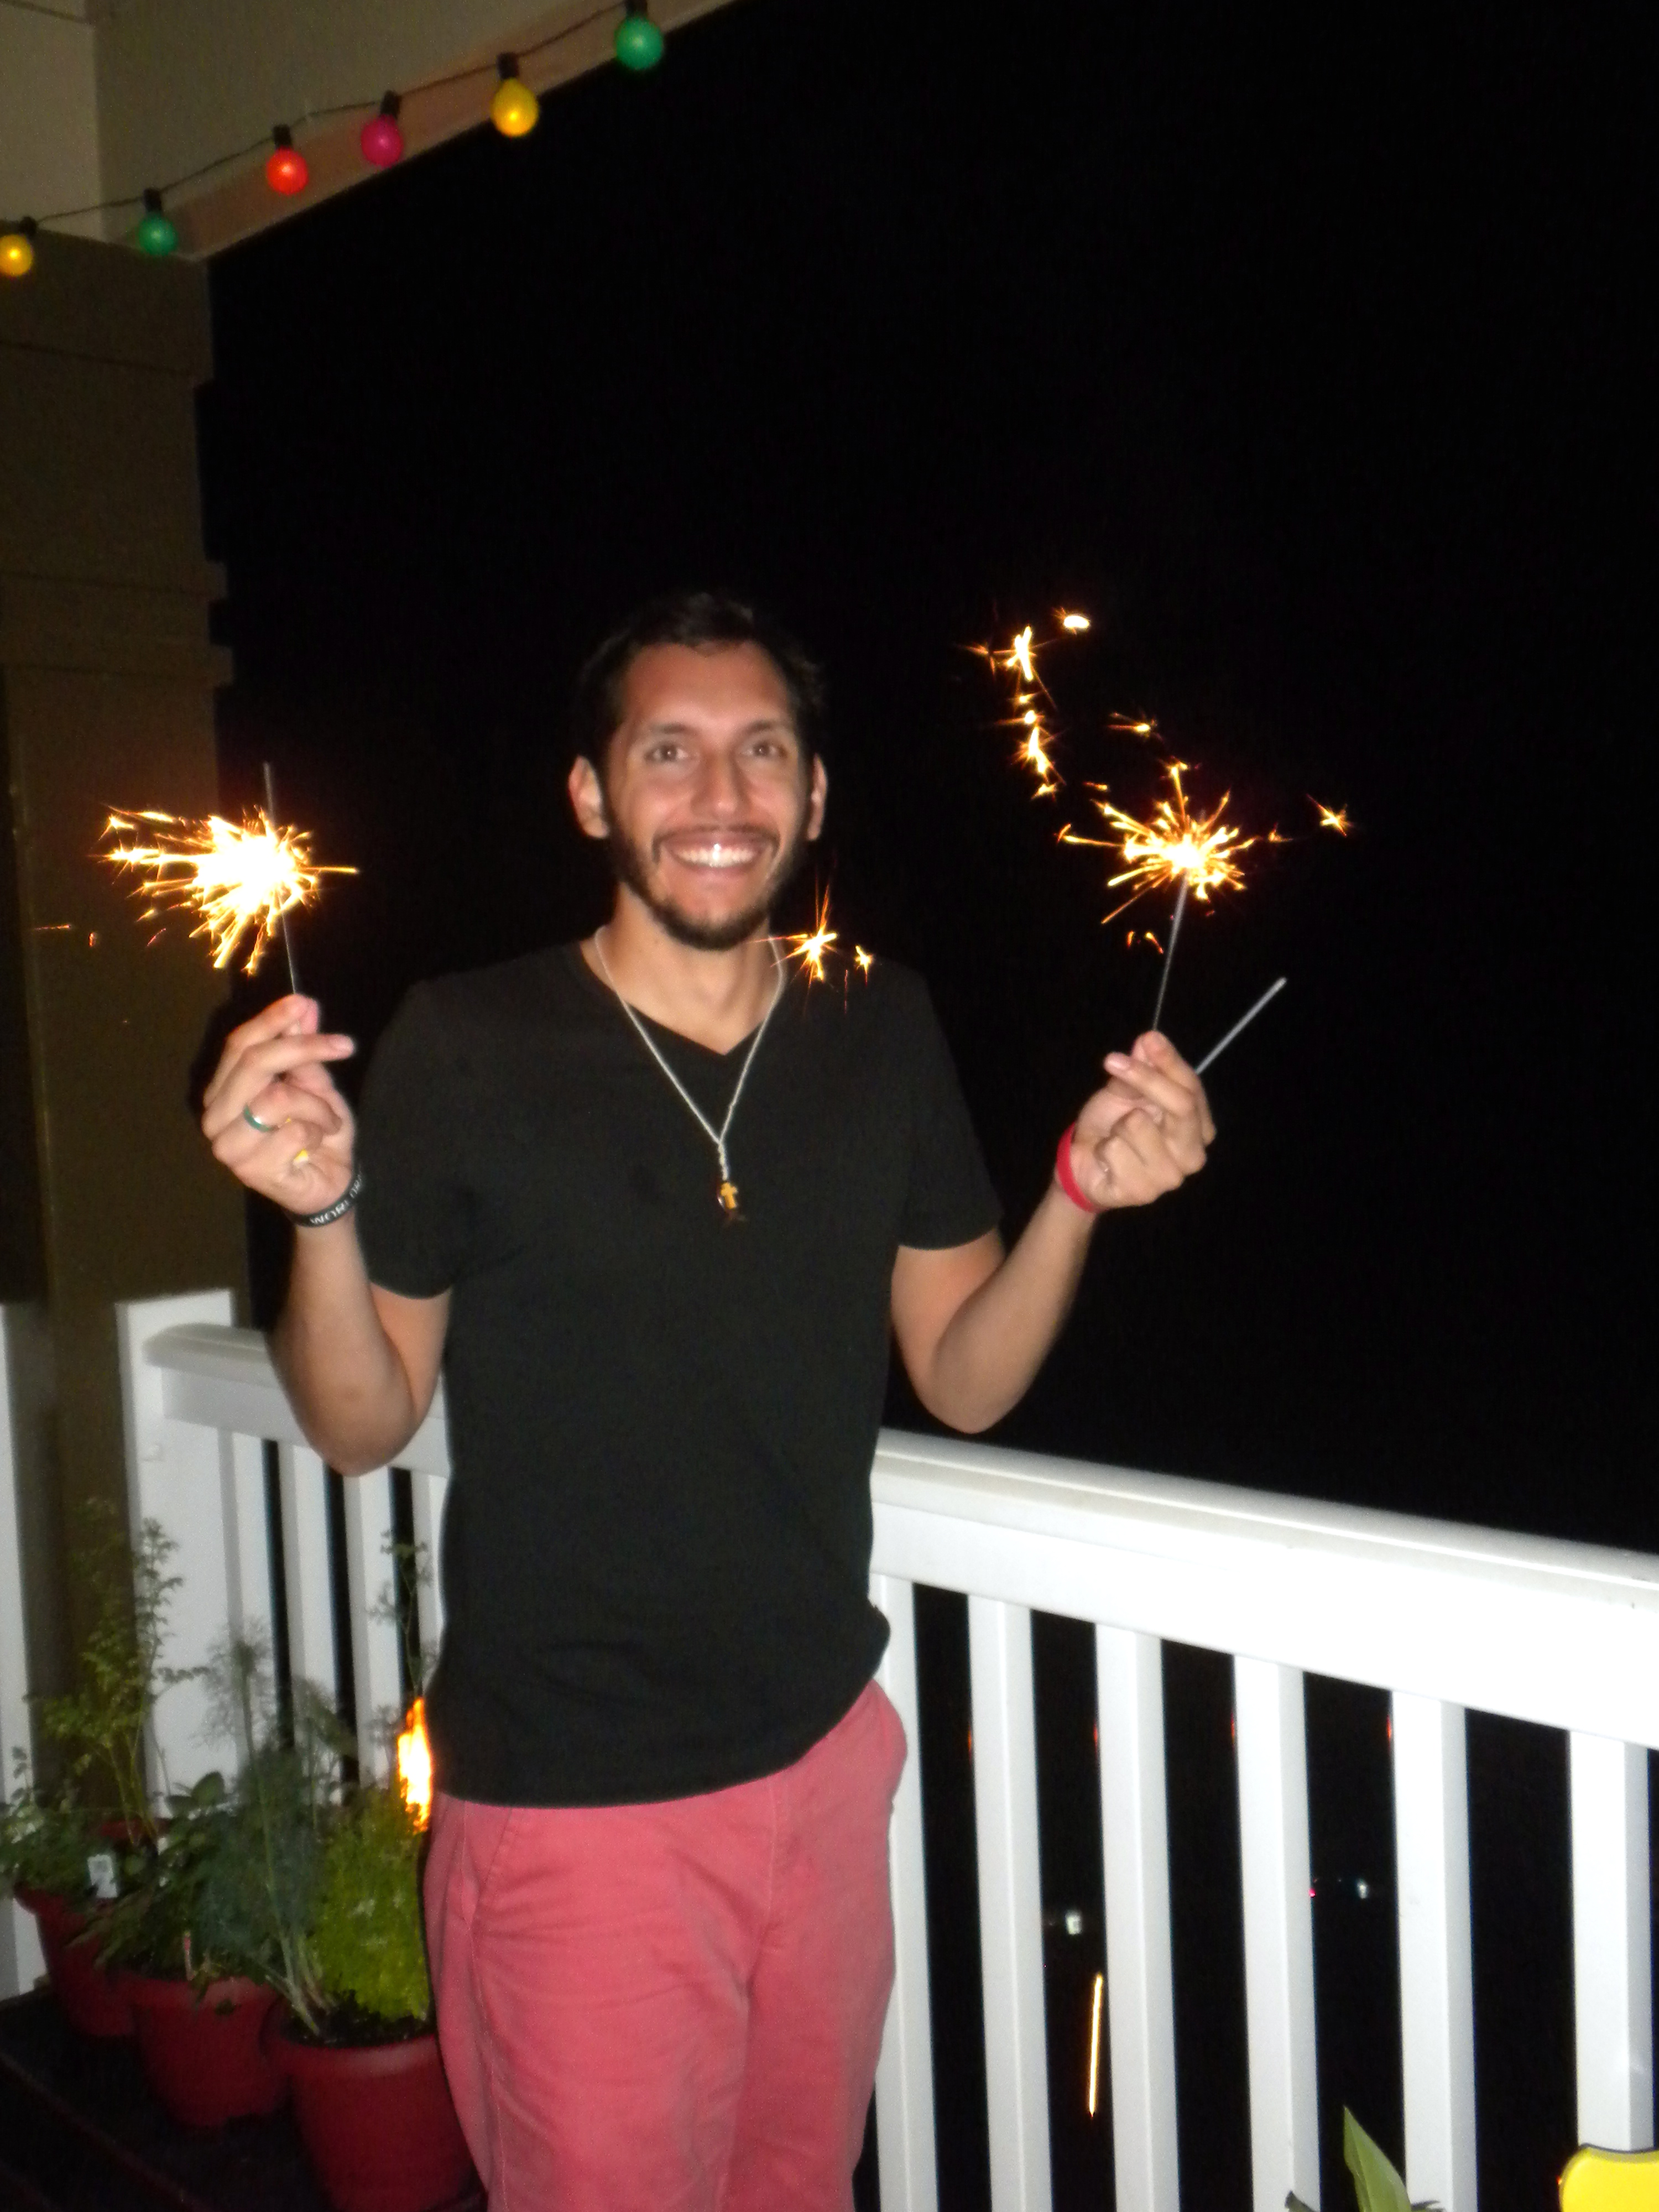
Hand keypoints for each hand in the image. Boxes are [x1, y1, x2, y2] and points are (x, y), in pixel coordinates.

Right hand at [201, 995, 356, 1217]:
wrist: (330, 1183)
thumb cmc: (316, 1132)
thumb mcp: (315, 1085)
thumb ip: (304, 1050)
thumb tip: (304, 1007)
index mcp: (224, 1089)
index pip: (239, 1045)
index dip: (271, 1020)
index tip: (304, 1003)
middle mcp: (216, 1115)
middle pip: (253, 1063)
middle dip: (303, 1049)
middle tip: (344, 1046)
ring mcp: (228, 1145)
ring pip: (277, 1097)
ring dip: (317, 1105)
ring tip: (328, 1120)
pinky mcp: (250, 1170)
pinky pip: (293, 1131)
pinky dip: (317, 1132)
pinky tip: (317, 1143)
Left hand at [1065, 1030, 1214, 1212]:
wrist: (1084, 1165)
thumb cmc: (1113, 1126)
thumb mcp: (1125, 1093)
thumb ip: (1141, 1070)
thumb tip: (1148, 1041)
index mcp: (1199, 1128)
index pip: (1192, 1088)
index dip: (1169, 1061)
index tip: (1149, 1038)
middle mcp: (1193, 1154)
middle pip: (1181, 1105)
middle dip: (1145, 1079)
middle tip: (1112, 1061)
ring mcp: (1170, 1177)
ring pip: (1138, 1125)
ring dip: (1117, 1124)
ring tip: (1116, 1136)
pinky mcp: (1143, 1192)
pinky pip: (1115, 1149)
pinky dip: (1103, 1147)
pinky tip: (1108, 1158)